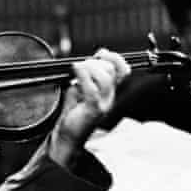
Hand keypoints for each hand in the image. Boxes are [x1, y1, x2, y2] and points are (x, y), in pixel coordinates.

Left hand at [50, 48, 129, 166]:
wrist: (67, 137)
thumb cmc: (72, 114)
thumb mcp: (79, 90)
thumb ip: (85, 77)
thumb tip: (85, 61)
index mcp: (109, 92)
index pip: (123, 70)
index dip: (115, 58)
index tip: (100, 53)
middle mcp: (110, 98)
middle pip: (112, 70)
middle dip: (95, 62)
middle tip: (80, 66)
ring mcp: (103, 104)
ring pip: (105, 78)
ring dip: (89, 68)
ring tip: (76, 70)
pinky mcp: (93, 110)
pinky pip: (92, 89)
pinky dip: (82, 75)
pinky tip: (75, 70)